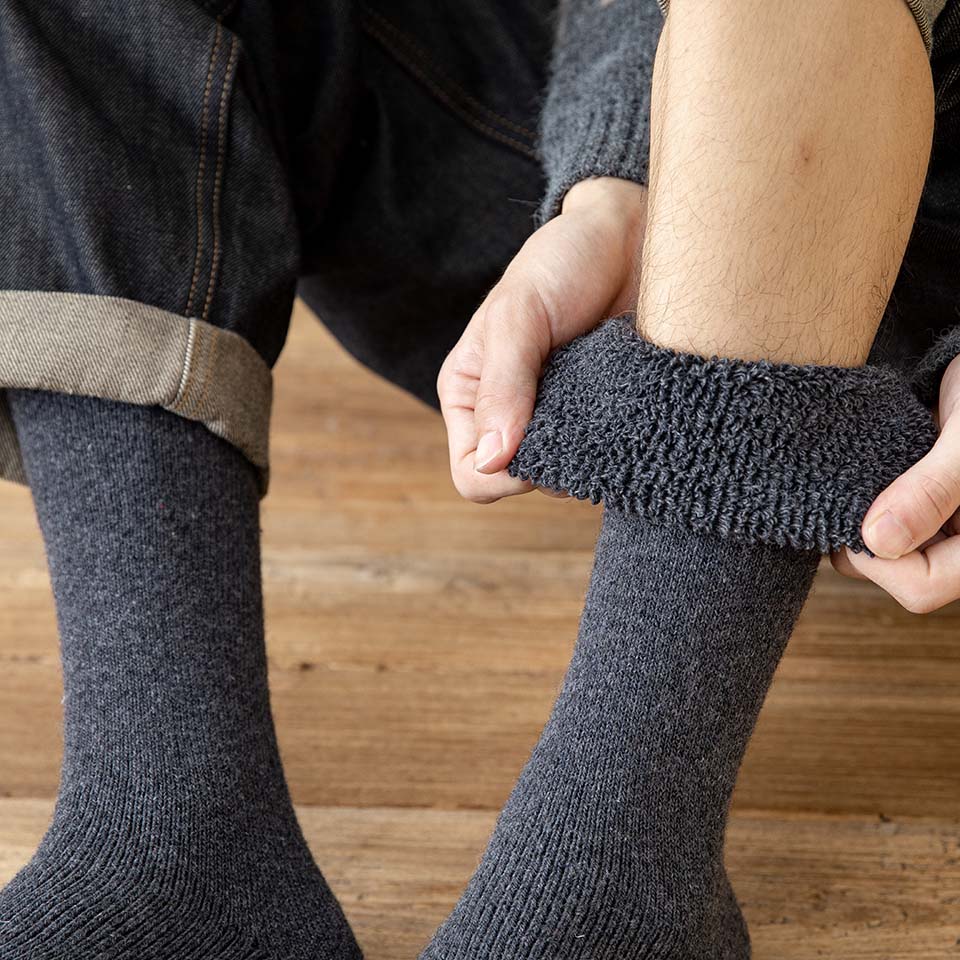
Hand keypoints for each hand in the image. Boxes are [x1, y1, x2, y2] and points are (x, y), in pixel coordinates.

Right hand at [438, 177, 646, 502]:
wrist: (628, 235)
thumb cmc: (561, 262)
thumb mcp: (519, 315)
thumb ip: (503, 386)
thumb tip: (493, 461)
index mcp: (470, 397)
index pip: (472, 475)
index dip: (505, 477)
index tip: (544, 444)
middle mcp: (510, 418)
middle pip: (521, 485)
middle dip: (553, 465)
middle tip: (585, 414)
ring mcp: (560, 421)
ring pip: (567, 478)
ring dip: (590, 455)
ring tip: (610, 404)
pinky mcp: (602, 418)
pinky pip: (606, 458)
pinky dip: (619, 447)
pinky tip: (629, 410)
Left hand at [832, 354, 959, 612]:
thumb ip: (931, 489)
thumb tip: (878, 542)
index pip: (920, 587)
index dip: (876, 562)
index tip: (855, 513)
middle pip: (893, 572)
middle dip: (861, 540)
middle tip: (849, 490)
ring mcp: (940, 520)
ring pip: (880, 545)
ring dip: (859, 517)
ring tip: (859, 474)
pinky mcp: (919, 496)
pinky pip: (880, 516)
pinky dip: (862, 498)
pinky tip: (858, 470)